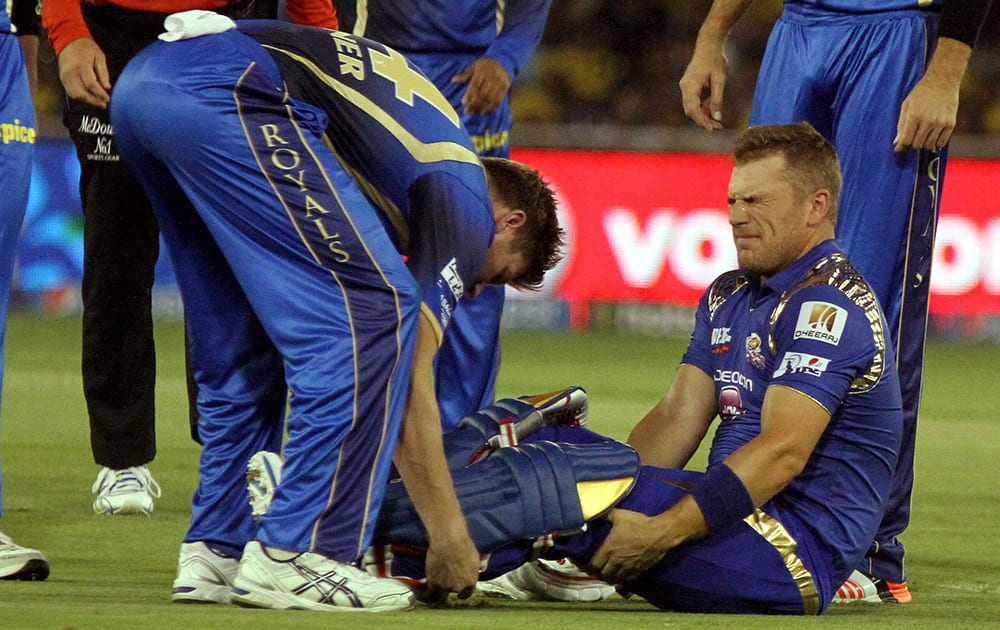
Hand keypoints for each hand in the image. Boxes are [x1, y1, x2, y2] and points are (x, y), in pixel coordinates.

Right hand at [57, 38, 111, 108]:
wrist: (68, 39)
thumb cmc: (86, 47)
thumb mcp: (99, 57)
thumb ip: (103, 73)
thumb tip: (107, 87)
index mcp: (81, 66)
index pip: (91, 85)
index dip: (100, 94)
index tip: (107, 99)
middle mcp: (71, 72)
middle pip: (81, 93)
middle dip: (94, 101)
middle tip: (103, 104)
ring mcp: (65, 76)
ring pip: (75, 95)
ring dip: (87, 101)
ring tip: (98, 102)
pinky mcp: (62, 78)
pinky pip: (70, 92)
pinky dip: (80, 97)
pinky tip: (89, 97)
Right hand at [421, 529, 479, 603]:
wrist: (448, 541)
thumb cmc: (463, 545)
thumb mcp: (475, 558)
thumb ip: (475, 568)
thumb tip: (479, 569)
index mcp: (470, 582)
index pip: (467, 594)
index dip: (462, 593)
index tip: (459, 592)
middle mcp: (458, 587)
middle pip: (454, 593)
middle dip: (451, 589)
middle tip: (447, 584)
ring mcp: (445, 586)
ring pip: (440, 595)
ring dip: (439, 591)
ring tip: (436, 586)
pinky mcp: (433, 582)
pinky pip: (430, 591)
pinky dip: (430, 588)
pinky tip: (429, 584)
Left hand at [452, 58, 511, 114]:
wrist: (504, 62)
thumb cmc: (485, 66)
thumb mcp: (474, 66)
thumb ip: (464, 75)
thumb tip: (453, 80)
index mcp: (483, 70)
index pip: (475, 84)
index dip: (469, 94)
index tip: (463, 102)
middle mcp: (492, 77)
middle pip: (483, 93)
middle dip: (474, 104)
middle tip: (466, 111)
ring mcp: (500, 83)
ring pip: (490, 99)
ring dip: (481, 108)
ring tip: (473, 112)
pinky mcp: (505, 88)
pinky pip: (498, 101)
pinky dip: (490, 108)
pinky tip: (483, 112)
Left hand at [588, 509, 669, 584]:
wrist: (659, 533)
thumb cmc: (638, 523)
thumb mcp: (619, 515)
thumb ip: (605, 515)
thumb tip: (595, 512)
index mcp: (608, 549)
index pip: (594, 565)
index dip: (588, 567)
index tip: (585, 565)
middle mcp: (616, 561)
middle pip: (603, 575)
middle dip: (598, 574)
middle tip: (596, 570)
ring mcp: (628, 568)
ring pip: (614, 580)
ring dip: (609, 578)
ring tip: (607, 574)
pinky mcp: (639, 570)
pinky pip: (627, 580)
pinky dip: (622, 580)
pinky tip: (621, 576)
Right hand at [679, 44, 728, 129]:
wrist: (709, 44)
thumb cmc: (715, 59)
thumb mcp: (719, 80)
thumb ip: (717, 99)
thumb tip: (717, 117)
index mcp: (690, 86)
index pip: (693, 110)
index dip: (702, 121)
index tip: (712, 128)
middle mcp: (685, 87)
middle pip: (690, 111)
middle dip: (703, 120)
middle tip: (717, 127)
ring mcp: (685, 86)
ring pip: (691, 107)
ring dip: (702, 114)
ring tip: (717, 120)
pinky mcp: (689, 85)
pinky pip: (693, 100)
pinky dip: (702, 106)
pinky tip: (712, 108)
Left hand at [893, 38, 969, 152]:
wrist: (943, 81)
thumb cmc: (921, 93)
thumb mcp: (906, 105)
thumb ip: (901, 125)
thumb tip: (897, 143)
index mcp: (914, 116)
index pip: (906, 140)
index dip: (902, 145)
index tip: (900, 146)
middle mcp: (928, 121)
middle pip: (917, 144)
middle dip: (913, 143)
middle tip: (913, 136)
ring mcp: (940, 123)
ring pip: (929, 145)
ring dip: (924, 143)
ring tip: (923, 135)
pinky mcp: (951, 124)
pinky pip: (942, 142)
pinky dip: (936, 143)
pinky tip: (933, 137)